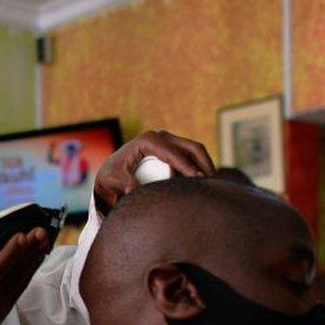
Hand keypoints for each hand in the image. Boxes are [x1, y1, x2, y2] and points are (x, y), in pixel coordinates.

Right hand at [0, 228, 50, 324]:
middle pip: (10, 275)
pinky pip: (18, 291)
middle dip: (27, 252)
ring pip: (18, 282)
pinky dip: (28, 274)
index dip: (9, 254)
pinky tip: (35, 261)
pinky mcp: (1, 316)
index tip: (21, 236)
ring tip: (43, 242)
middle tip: (40, 233)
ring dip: (32, 260)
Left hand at [94, 130, 214, 215]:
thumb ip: (123, 183)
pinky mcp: (173, 147)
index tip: (197, 180)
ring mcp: (168, 140)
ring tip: (212, 186)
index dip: (186, 166)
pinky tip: (204, 184)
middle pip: (192, 147)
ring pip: (196, 150)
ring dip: (206, 165)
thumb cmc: (111, 177)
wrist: (111, 174)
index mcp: (148, 140)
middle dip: (204, 164)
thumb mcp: (112, 179)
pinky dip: (200, 167)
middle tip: (212, 184)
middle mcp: (160, 136)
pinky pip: (192, 156)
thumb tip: (132, 188)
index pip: (173, 153)